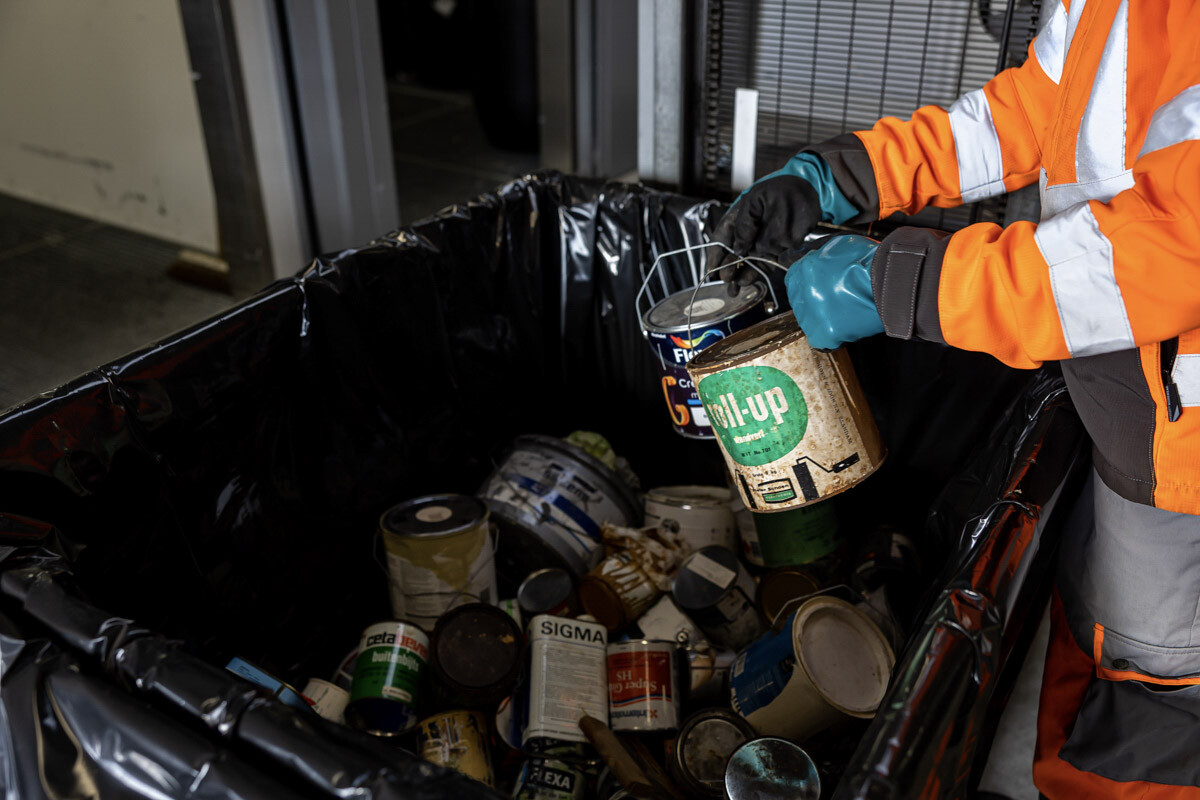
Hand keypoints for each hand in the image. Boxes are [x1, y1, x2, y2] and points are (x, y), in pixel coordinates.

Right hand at [706, 153, 858, 295]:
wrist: (810, 193)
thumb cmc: (782, 191)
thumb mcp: (757, 202)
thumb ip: (745, 224)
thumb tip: (737, 249)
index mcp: (739, 219)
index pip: (721, 238)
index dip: (715, 254)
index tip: (710, 269)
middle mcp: (749, 233)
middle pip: (732, 254)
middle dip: (726, 268)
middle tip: (725, 278)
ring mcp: (763, 243)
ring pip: (746, 263)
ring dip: (738, 276)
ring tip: (732, 289)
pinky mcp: (777, 251)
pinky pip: (763, 265)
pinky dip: (754, 274)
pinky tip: (745, 282)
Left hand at [784, 235, 882, 350]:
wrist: (893, 283)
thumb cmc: (873, 263)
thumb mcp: (840, 245)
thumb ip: (822, 255)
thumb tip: (814, 259)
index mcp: (806, 268)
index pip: (793, 279)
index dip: (806, 283)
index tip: (816, 287)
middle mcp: (805, 291)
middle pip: (800, 300)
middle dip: (814, 301)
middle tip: (835, 300)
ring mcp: (813, 314)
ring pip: (809, 321)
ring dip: (822, 319)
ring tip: (845, 312)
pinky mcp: (826, 333)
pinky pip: (822, 340)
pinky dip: (833, 336)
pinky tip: (847, 326)